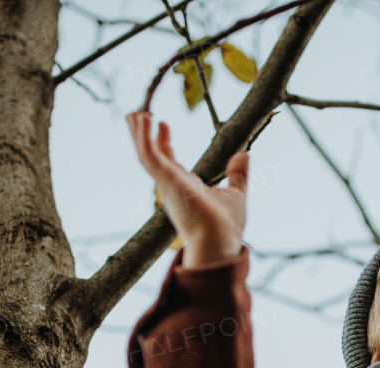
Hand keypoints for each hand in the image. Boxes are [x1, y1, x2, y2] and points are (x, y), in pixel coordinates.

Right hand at [126, 110, 248, 266]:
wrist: (220, 242)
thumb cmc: (226, 227)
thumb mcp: (236, 193)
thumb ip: (238, 174)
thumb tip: (245, 154)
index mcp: (185, 187)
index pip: (169, 161)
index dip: (163, 142)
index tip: (162, 123)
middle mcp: (173, 185)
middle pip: (151, 156)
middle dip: (142, 136)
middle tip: (137, 115)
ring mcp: (167, 183)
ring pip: (145, 155)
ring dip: (138, 134)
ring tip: (134, 113)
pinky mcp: (166, 181)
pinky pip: (149, 156)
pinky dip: (144, 138)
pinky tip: (144, 119)